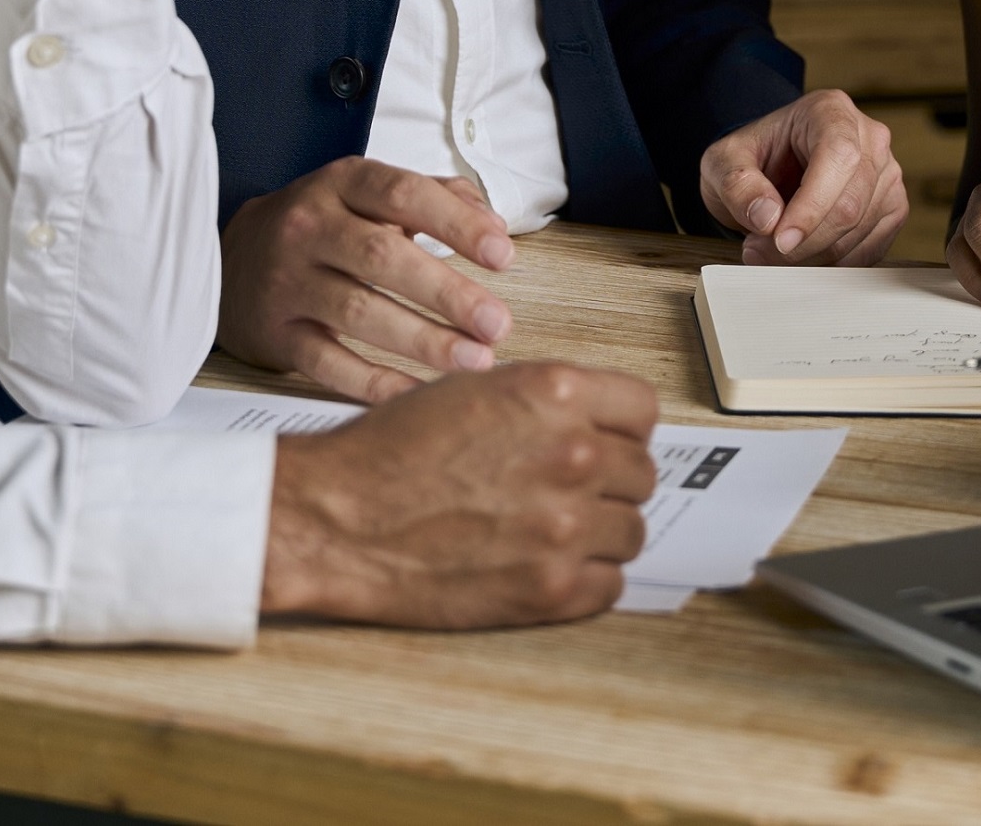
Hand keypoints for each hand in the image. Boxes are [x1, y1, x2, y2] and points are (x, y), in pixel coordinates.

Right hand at [222, 160, 518, 405]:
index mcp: (342, 184)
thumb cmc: (322, 227)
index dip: (456, 225)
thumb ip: (438, 198)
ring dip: (423, 340)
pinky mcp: (277, 334)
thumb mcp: (370, 195)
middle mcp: (310, 228)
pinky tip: (418, 393)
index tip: (502, 255)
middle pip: (382, 258)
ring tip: (475, 361)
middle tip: (496, 323)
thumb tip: (493, 226)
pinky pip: (329, 363)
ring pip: (358, 313)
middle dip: (447, 294)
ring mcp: (288, 282)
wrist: (231, 261)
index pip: (404, 194)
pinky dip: (375, 383)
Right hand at [260, 362, 659, 625]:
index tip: (609, 440)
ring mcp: (565, 526)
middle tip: (568, 489)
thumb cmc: (389, 454)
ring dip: (600, 532)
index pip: (643, 408)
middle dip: (609, 480)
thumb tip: (593, 422)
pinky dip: (587, 580)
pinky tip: (547, 565)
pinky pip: (611, 585)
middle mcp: (572, 454)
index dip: (622, 426)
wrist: (337, 520)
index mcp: (555, 394)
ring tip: (552, 530)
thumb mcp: (472, 390)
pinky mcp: (551, 589)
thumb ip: (544, 402)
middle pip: (641, 471)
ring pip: (632, 530)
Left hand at [698, 89, 907, 264]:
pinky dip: (830, 263)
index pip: (838, 158)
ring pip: (858, 232)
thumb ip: (737, 184)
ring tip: (770, 251)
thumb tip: (768, 217)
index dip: (812, 206)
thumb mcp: (723, 161)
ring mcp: (886, 174)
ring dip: (811, 256)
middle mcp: (869, 138)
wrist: (771, 168)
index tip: (780, 239)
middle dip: (803, 241)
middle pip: (850, 204)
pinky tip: (801, 254)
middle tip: (759, 252)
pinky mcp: (891, 208)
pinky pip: (869, 250)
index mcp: (831, 111)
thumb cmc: (753, 157)